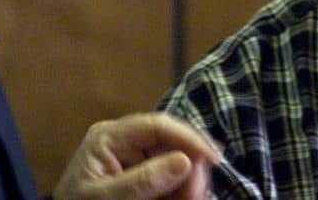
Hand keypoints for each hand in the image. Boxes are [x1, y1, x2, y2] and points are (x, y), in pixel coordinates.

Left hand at [51, 112, 220, 199]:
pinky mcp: (144, 175)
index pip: (157, 125)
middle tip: (200, 193)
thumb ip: (143, 181)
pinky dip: (183, 190)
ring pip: (177, 159)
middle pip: (171, 141)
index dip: (188, 137)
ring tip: (192, 199)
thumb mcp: (106, 198)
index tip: (211, 158)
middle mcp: (125, 141)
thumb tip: (185, 161)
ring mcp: (136, 158)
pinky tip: (187, 198)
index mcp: (109, 137)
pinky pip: (172, 176)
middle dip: (191, 165)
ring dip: (190, 180)